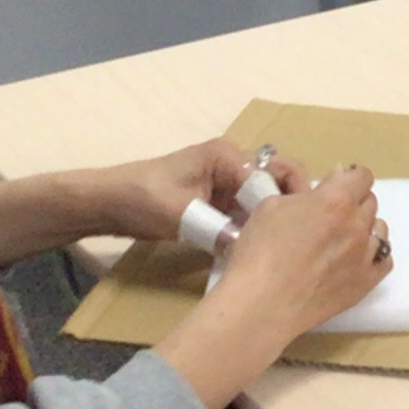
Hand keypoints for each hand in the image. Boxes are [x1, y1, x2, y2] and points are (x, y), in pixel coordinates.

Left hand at [0, 139, 307, 266]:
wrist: (107, 204)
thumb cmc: (141, 199)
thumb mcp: (182, 214)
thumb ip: (219, 229)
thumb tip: (252, 252)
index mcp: (227, 155)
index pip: (275, 173)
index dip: (291, 200)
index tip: (301, 229)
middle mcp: (233, 165)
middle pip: (276, 183)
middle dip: (289, 208)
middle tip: (299, 238)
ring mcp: (227, 184)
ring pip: (265, 201)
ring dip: (273, 221)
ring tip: (287, 248)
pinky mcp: (219, 203)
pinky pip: (248, 215)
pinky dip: (256, 230)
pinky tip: (263, 251)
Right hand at [159, 166, 386, 408]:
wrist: (263, 304)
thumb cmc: (260, 251)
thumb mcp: (270, 205)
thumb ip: (301, 194)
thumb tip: (318, 193)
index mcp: (336, 200)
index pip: (361, 175)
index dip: (346, 178)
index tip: (332, 187)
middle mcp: (358, 225)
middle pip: (369, 202)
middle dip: (351, 202)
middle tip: (327, 215)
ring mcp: (365, 256)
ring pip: (379, 229)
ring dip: (364, 227)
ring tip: (341, 238)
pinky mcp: (366, 283)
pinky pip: (384, 260)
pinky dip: (372, 255)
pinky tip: (354, 259)